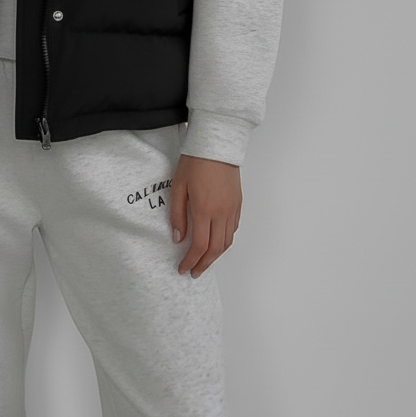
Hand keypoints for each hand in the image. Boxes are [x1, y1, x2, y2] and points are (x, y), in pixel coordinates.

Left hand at [170, 154, 241, 278]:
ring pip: (227, 242)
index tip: (183, 268)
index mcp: (204, 210)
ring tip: (204, 260)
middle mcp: (221, 213)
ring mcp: (232, 209)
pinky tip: (215, 241)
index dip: (190, 261)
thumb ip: (177, 215)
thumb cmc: (195, 162)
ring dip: (215, 255)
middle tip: (193, 271)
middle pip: (215, 250)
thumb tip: (178, 237)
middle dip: (204, 264)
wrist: (216, 144)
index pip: (199, 246)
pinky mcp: (238, 204)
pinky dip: (224, 241)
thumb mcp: (178, 187)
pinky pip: (233, 229)